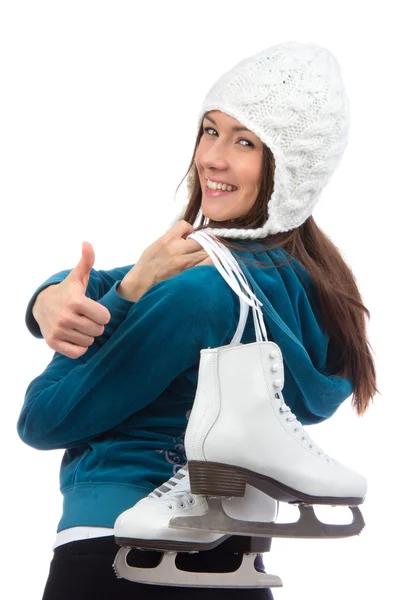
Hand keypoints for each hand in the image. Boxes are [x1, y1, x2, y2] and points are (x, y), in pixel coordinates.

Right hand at [32, 242, 110, 358]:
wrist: (42, 305)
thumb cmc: (67, 291)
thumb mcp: (77, 277)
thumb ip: (87, 261)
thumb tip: (87, 243)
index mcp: (75, 301)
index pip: (104, 317)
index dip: (103, 314)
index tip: (95, 309)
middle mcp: (66, 317)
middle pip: (98, 330)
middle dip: (96, 325)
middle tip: (88, 318)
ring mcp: (59, 331)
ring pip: (89, 341)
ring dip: (88, 335)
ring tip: (80, 325)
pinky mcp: (53, 343)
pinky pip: (78, 352)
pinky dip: (80, 347)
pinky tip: (76, 336)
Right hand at [117, 221, 213, 301]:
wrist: (142, 283)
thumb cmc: (149, 263)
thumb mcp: (157, 244)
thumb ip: (173, 237)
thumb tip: (190, 232)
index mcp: (167, 241)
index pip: (185, 226)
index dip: (190, 229)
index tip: (189, 235)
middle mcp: (176, 251)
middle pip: (202, 239)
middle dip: (206, 239)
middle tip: (206, 243)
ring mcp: (184, 264)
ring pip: (208, 252)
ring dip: (211, 251)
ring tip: (209, 253)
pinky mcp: (188, 275)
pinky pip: (206, 266)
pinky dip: (210, 262)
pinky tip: (208, 263)